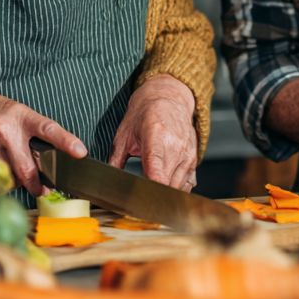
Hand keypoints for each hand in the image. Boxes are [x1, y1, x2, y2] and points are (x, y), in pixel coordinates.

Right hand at [0, 86, 86, 197]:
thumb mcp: (17, 112)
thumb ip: (32, 133)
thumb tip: (49, 159)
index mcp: (21, 116)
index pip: (48, 129)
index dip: (65, 141)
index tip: (80, 152)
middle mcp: (5, 130)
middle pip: (26, 167)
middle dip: (36, 184)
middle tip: (43, 189)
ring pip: (10, 177)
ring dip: (17, 181)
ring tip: (14, 170)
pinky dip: (1, 179)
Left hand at [108, 75, 197, 189]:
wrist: (168, 98)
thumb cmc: (145, 114)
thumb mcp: (124, 135)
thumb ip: (115, 159)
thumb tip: (105, 179)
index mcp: (156, 139)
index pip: (157, 173)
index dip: (150, 190)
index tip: (140, 199)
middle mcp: (176, 147)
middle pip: (168, 185)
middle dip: (154, 195)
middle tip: (139, 198)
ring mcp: (187, 154)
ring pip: (178, 187)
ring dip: (165, 193)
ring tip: (151, 191)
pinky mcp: (194, 159)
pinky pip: (188, 183)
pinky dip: (176, 188)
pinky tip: (165, 185)